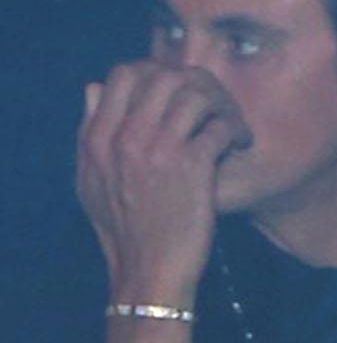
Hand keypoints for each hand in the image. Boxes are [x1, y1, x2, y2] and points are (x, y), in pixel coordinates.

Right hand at [76, 60, 245, 306]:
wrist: (148, 270)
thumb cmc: (124, 230)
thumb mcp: (90, 178)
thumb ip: (90, 130)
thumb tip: (94, 88)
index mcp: (98, 136)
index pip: (124, 74)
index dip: (158, 73)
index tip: (180, 93)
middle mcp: (125, 135)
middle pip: (164, 75)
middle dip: (197, 83)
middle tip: (216, 105)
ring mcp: (158, 148)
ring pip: (195, 93)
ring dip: (222, 104)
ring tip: (232, 124)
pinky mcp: (192, 166)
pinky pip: (219, 126)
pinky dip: (235, 129)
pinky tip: (241, 144)